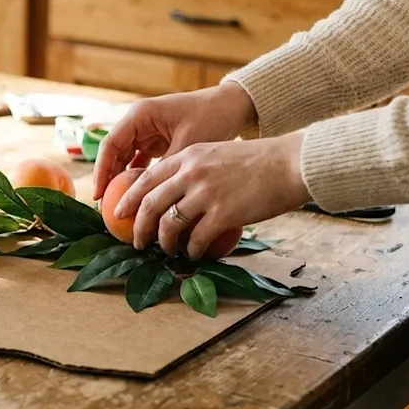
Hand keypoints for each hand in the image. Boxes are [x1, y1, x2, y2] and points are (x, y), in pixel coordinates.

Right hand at [91, 82, 257, 200]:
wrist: (233, 106)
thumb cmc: (211, 117)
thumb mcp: (187, 145)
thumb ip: (165, 169)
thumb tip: (149, 199)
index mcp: (139, 115)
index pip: (110, 145)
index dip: (101, 171)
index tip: (99, 196)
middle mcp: (138, 122)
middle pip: (114, 153)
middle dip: (108, 180)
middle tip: (107, 208)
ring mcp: (147, 132)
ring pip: (125, 159)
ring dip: (121, 181)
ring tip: (120, 206)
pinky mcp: (157, 141)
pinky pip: (140, 162)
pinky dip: (138, 178)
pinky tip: (138, 199)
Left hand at [115, 131, 309, 258]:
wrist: (290, 163)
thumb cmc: (259, 161)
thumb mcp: (217, 153)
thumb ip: (194, 168)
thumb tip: (174, 193)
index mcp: (188, 156)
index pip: (146, 179)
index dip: (128, 199)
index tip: (118, 213)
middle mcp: (191, 173)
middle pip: (149, 204)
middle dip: (138, 227)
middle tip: (136, 241)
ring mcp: (205, 193)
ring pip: (169, 224)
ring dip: (164, 243)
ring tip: (166, 251)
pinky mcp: (223, 213)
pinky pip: (197, 239)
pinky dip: (192, 251)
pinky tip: (195, 255)